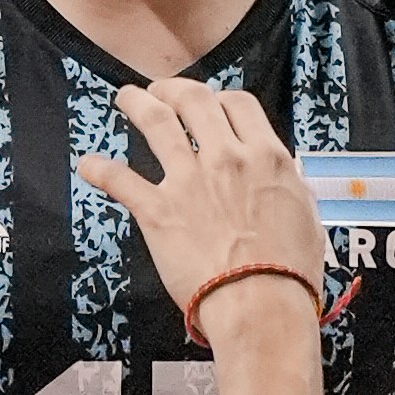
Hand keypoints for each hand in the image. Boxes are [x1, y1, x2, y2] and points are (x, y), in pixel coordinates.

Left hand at [76, 78, 327, 347]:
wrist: (261, 305)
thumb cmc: (290, 271)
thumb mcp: (306, 216)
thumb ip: (288, 186)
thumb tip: (283, 177)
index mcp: (266, 157)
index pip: (238, 104)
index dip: (220, 98)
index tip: (210, 105)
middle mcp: (226, 158)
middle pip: (194, 100)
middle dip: (174, 89)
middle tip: (160, 92)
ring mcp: (189, 182)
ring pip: (156, 122)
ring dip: (137, 103)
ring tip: (125, 98)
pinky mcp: (158, 211)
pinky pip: (120, 179)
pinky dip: (99, 169)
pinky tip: (88, 164)